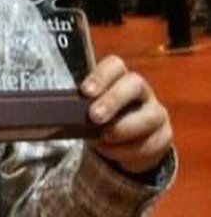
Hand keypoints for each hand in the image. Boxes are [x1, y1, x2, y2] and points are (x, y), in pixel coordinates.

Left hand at [80, 56, 172, 174]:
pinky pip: (150, 143)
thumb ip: (77, 108)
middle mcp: (141, 91)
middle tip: (94, 116)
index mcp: (118, 79)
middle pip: (135, 83)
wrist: (126, 146)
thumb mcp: (87, 112)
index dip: (101, 76)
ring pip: (149, 116)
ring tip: (104, 137)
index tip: (85, 91)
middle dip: (113, 100)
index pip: (115, 65)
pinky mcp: (163, 136)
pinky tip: (114, 150)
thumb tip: (54, 112)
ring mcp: (155, 113)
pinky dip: (128, 150)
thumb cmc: (101, 122)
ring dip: (123, 128)